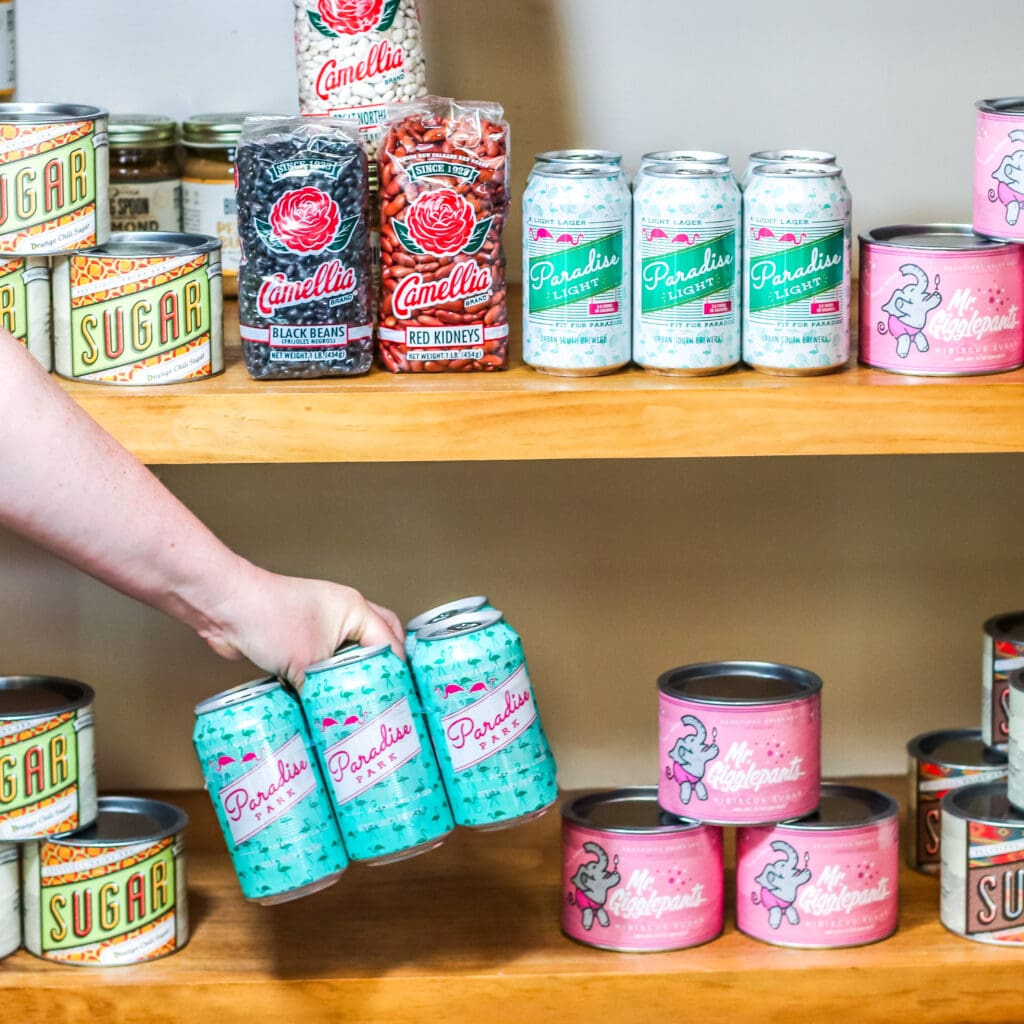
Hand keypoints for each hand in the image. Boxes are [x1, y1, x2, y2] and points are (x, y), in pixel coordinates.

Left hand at [197, 562, 404, 686]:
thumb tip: (331, 718)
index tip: (402, 696)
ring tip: (361, 698)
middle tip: (389, 693)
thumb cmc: (269, 618)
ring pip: (349, 650)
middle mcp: (342, 611)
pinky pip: (324, 657)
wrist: (226, 608)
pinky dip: (328, 673)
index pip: (389, 641)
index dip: (397, 670)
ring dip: (354, 670)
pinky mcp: (299, 635)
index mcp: (355, 608)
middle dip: (384, 666)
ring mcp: (320, 621)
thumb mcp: (305, 664)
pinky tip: (326, 694)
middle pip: (377, 639)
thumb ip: (325, 692)